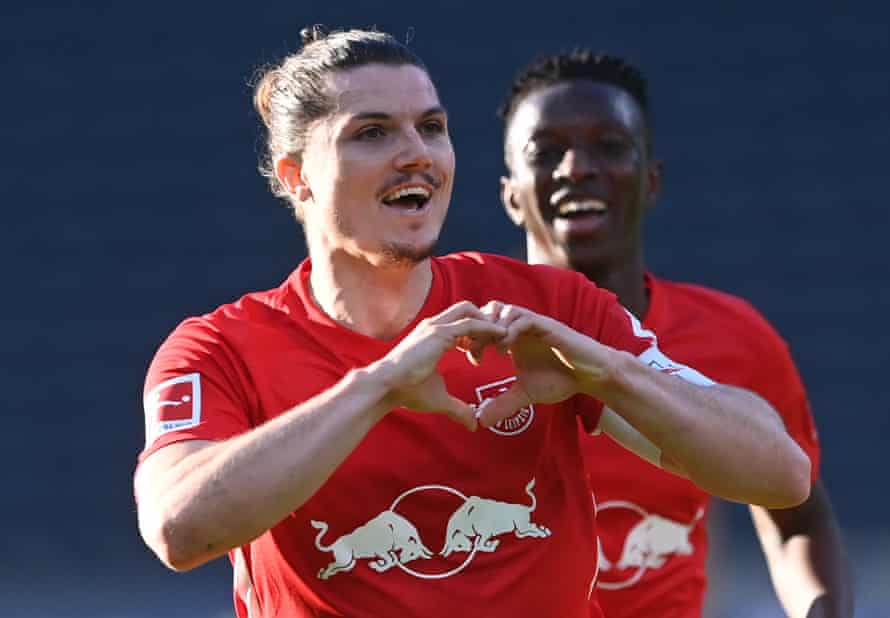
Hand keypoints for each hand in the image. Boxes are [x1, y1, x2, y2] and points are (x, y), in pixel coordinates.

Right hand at [371, 301, 506, 429]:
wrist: (386, 387)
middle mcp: (434, 325)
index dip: (476, 333)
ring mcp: (436, 326)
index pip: (460, 322)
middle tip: (498, 341)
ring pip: (471, 311)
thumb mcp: (439, 399)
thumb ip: (458, 408)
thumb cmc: (407, 392)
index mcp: (432, 336)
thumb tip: (473, 424)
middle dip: (485, 320)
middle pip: (467, 309)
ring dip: (489, 322)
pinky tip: (501, 336)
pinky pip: (471, 323)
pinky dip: (488, 327)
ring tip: (504, 339)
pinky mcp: (440, 333)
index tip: (485, 352)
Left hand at [474, 301, 614, 427]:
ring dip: (492, 327)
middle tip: (472, 351)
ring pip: (504, 309)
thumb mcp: (525, 394)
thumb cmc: (560, 379)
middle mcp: (520, 326)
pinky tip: (505, 351)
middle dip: (477, 329)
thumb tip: (481, 420)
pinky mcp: (547, 326)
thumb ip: (504, 404)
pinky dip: (510, 331)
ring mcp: (533, 324)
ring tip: (490, 351)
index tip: (469, 357)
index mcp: (513, 337)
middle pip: (488, 311)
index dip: (472, 336)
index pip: (484, 324)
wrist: (590, 375)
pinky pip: (523, 319)